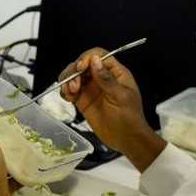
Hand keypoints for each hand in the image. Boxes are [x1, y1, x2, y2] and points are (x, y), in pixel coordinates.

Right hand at [60, 49, 165, 171]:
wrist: (126, 139)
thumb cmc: (130, 118)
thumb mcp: (121, 97)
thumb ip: (106, 79)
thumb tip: (95, 61)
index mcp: (115, 73)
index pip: (98, 56)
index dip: (87, 59)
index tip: (81, 68)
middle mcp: (101, 78)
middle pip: (83, 64)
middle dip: (75, 71)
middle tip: (75, 85)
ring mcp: (91, 89)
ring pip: (74, 76)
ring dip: (68, 81)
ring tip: (71, 92)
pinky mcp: (83, 101)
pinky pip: (70, 91)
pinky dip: (66, 92)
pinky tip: (69, 97)